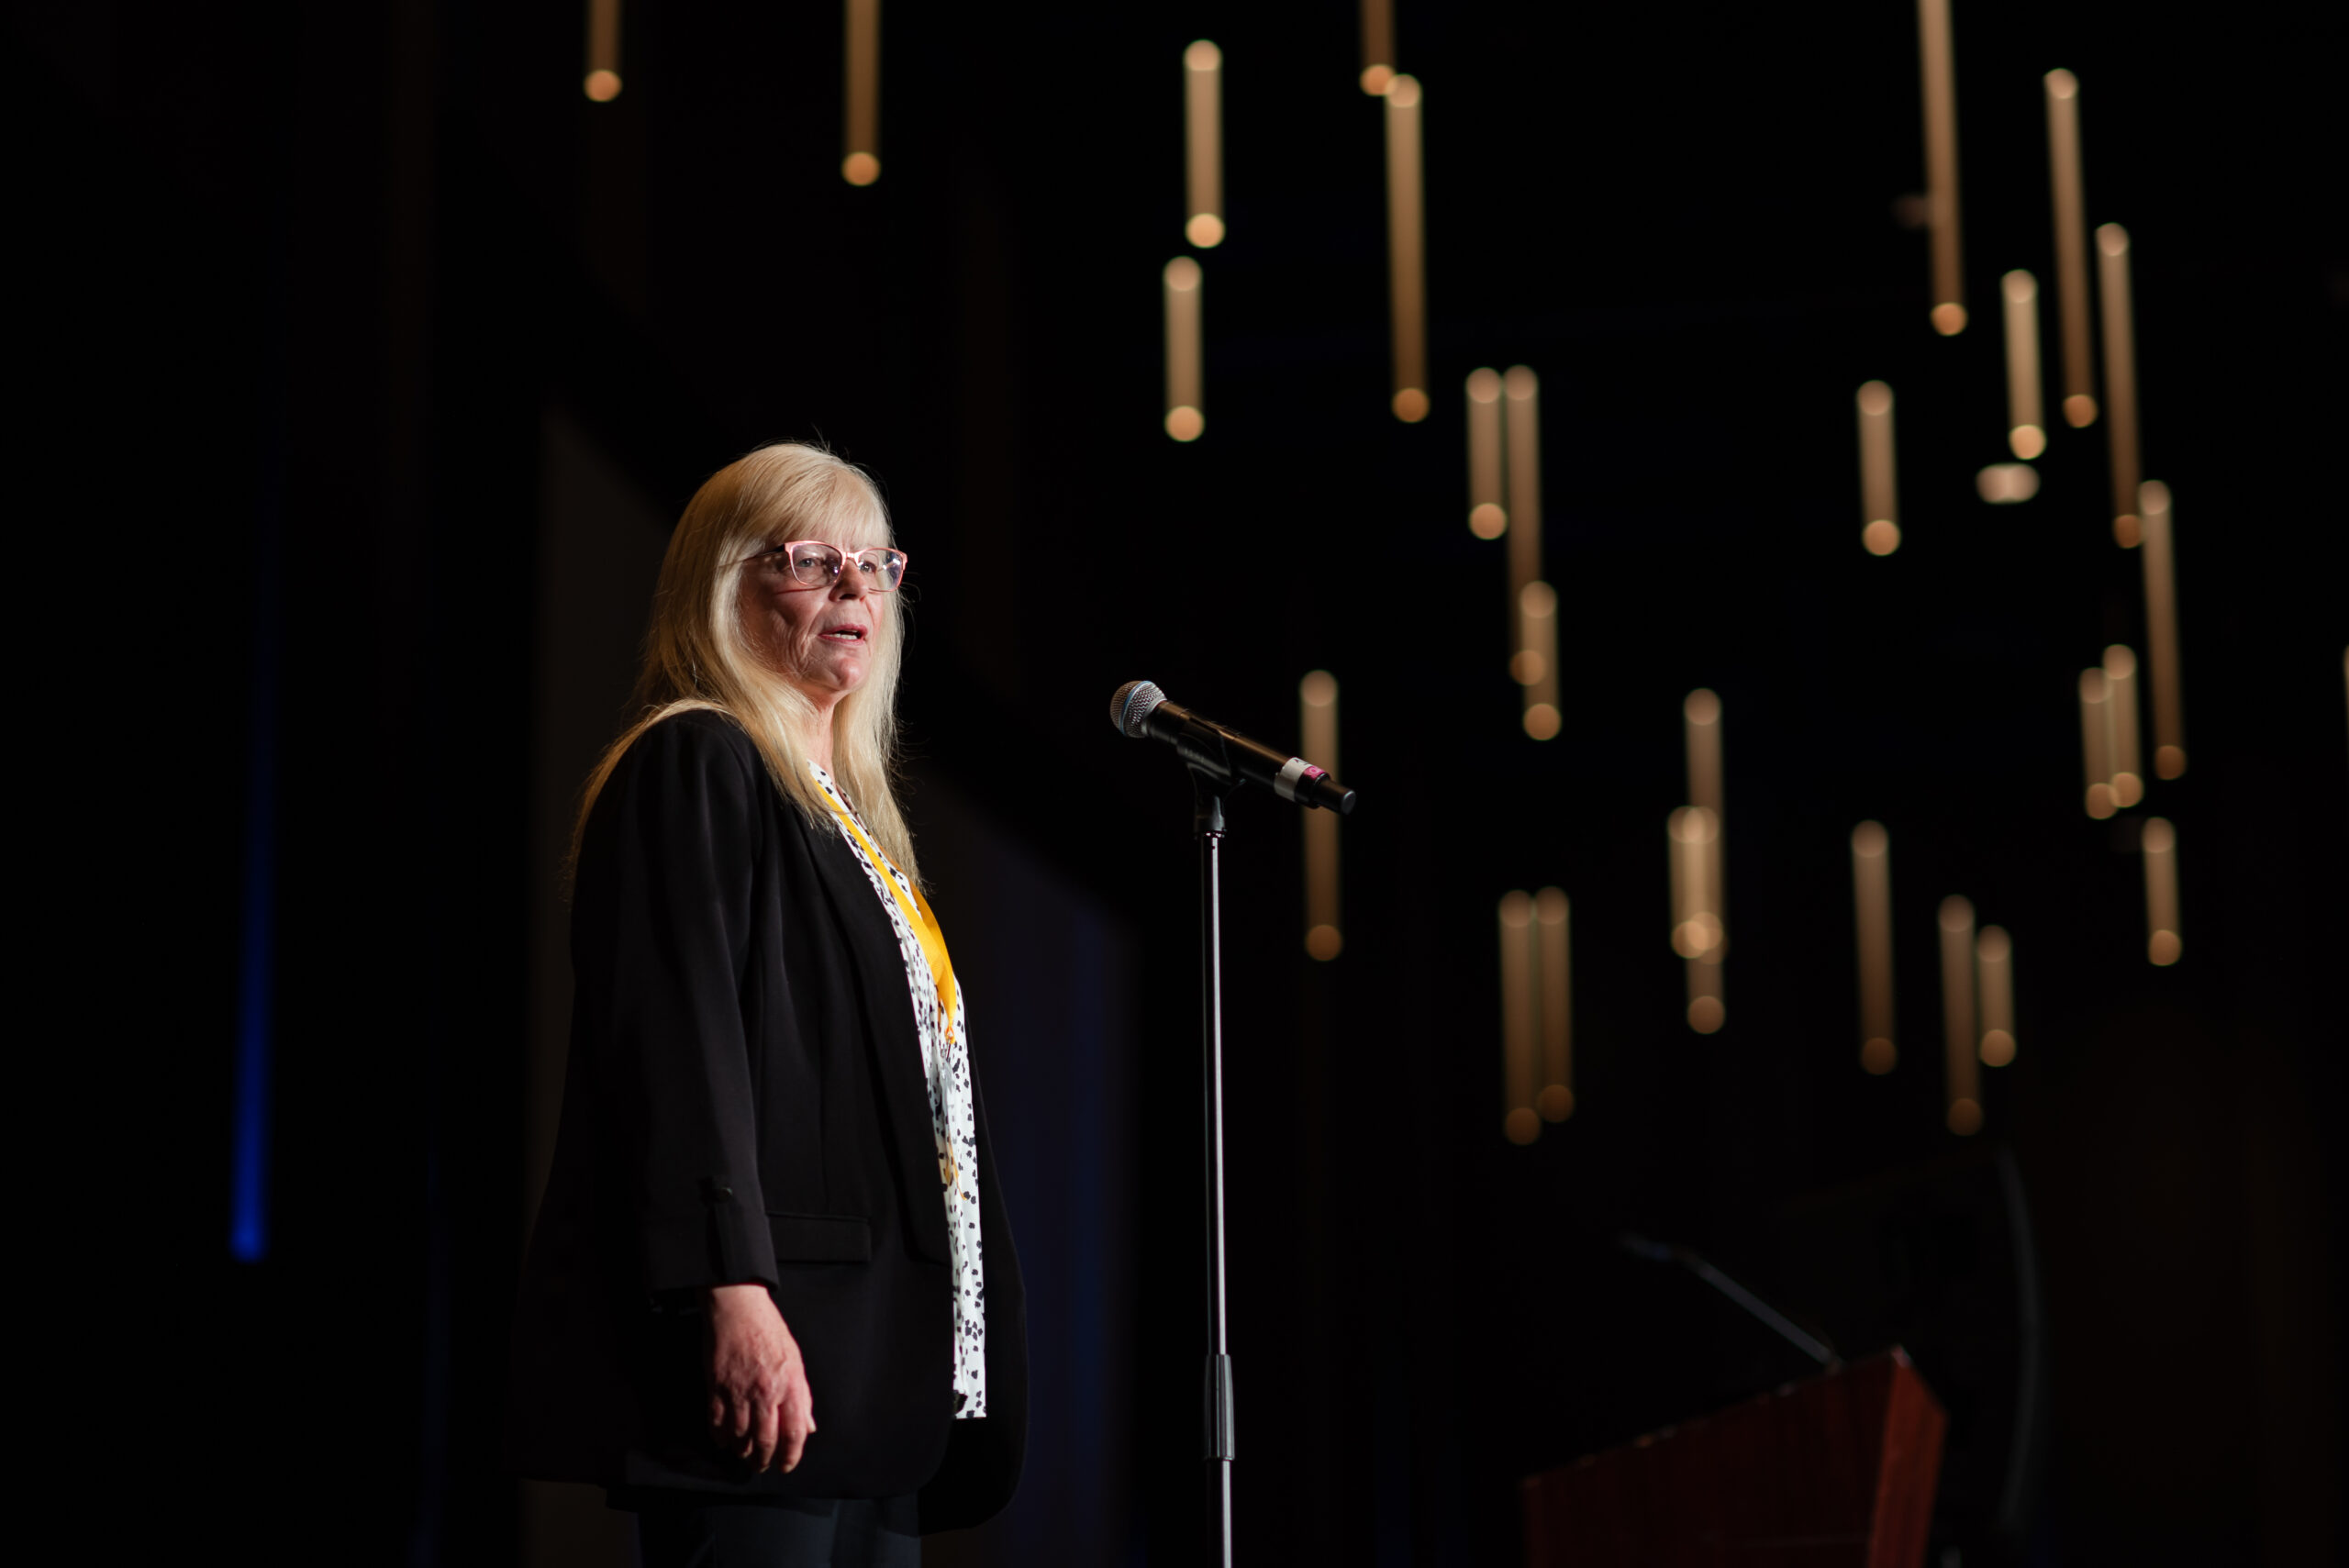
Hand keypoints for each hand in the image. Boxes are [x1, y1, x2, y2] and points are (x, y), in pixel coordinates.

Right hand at [706, 1282, 815, 1471]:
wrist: (738, 1308)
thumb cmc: (769, 1330)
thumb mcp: (795, 1360)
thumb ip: (803, 1396)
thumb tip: (808, 1426)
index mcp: (790, 1385)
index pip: (794, 1433)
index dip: (791, 1456)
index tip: (786, 1465)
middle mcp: (765, 1392)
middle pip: (766, 1441)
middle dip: (765, 1460)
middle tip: (763, 1466)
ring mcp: (739, 1392)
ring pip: (740, 1437)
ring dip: (742, 1452)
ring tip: (745, 1455)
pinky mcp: (716, 1387)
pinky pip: (717, 1423)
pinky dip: (720, 1437)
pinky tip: (724, 1442)